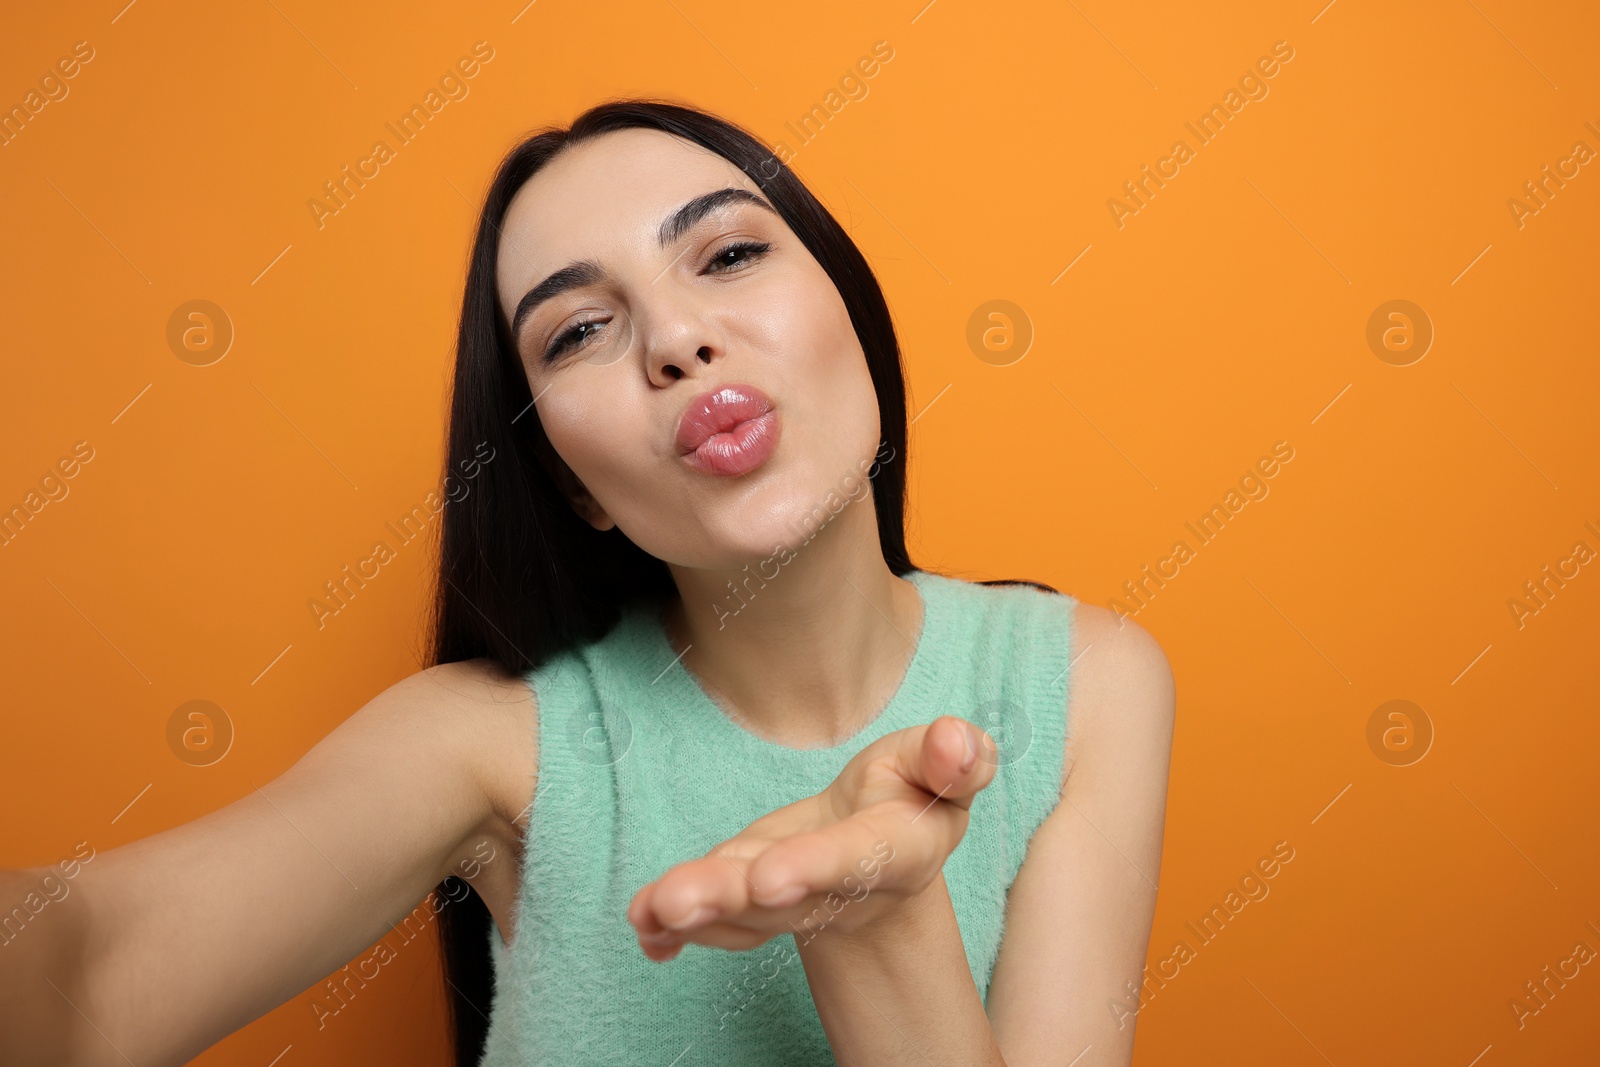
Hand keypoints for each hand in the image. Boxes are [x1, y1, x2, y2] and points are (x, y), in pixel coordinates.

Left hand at [626, 714, 996, 960]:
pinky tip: (642, 923)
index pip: (854, 859)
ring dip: (694, 912)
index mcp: (893, 850)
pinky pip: (715, 920)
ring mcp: (790, 902)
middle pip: (784, 899)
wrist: (883, 847)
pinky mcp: (752, 903)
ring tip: (650, 908)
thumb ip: (951, 757)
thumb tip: (958, 742)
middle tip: (677, 902)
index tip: (769, 876)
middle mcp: (838, 889)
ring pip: (742, 913)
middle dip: (730, 900)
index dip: (814, 867)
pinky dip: (674, 925)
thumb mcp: (935, 764)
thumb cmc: (911, 791)